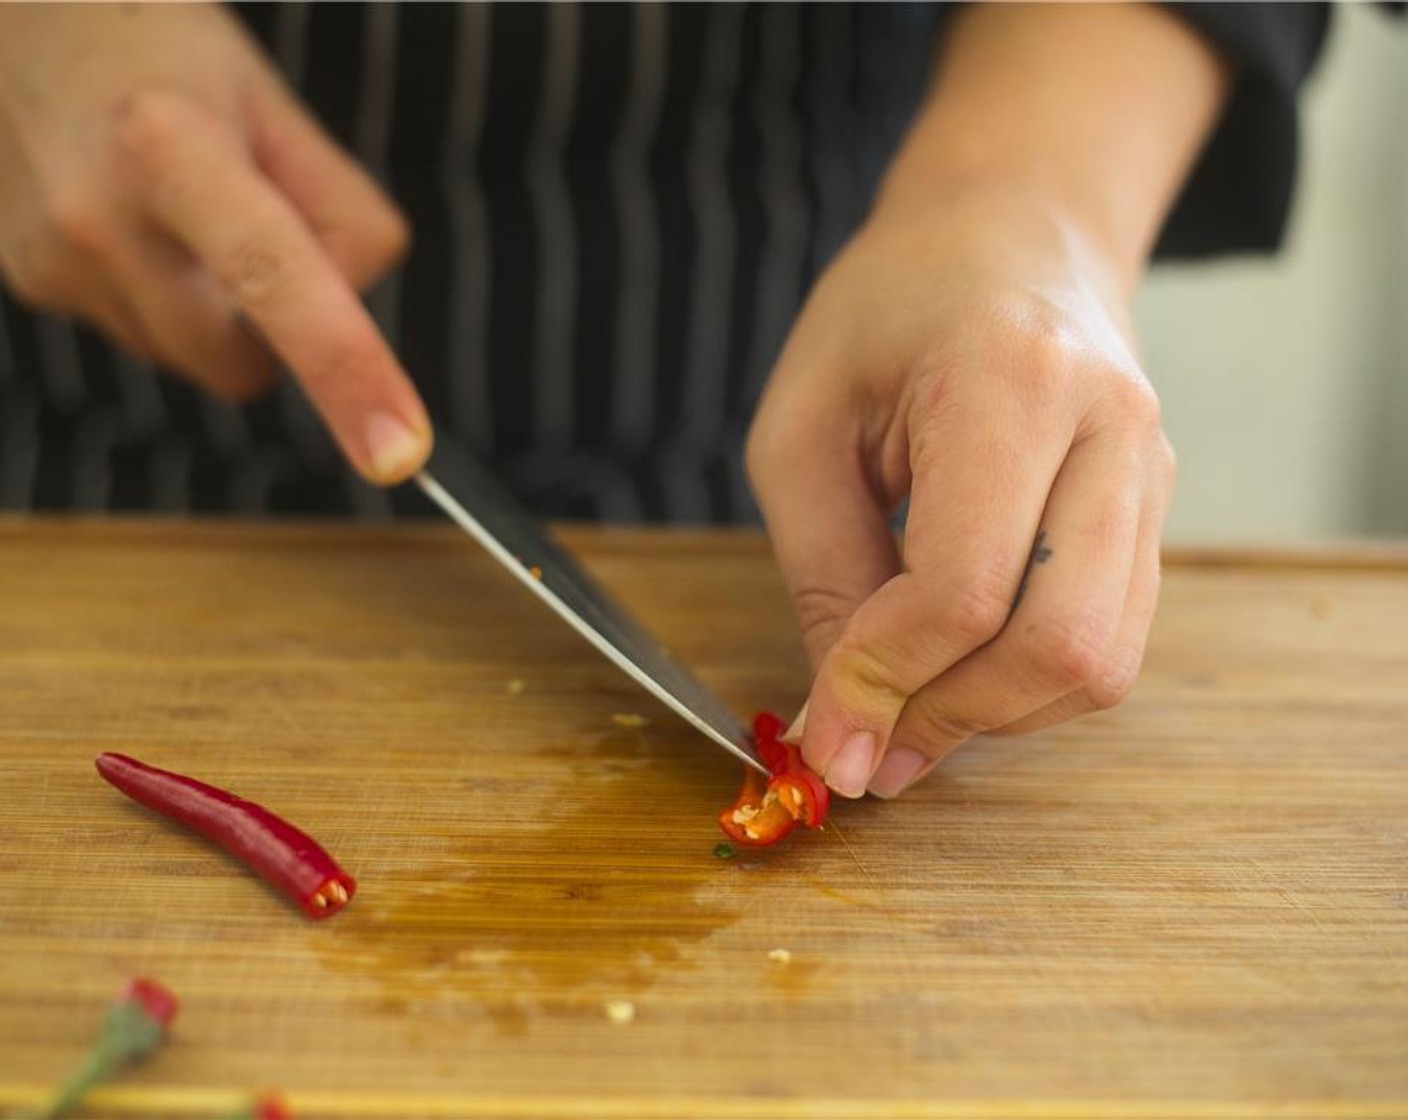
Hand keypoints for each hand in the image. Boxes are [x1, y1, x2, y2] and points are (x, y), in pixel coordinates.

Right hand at [0, 2, 428, 481]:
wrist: (13, 21)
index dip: (345, 369)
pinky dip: (164, 297)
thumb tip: (352, 312)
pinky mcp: (30, 284)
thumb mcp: (273, 104)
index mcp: (170, 149)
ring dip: (213, 312)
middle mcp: (98, 219)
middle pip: (240, 365)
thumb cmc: (166, 53)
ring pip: (191, 358)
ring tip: (179, 206)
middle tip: (258, 230)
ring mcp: (53, 263)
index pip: (274, 277)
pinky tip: (134, 219)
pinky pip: (143, 334)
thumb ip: (342, 214)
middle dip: (272, 332)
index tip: (399, 453)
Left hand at [747, 2, 1224, 800]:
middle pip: (1060, 644)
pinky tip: (959, 672)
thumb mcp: (803, 429)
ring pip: (1102, 662)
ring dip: (994, 714)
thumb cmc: (884, 316)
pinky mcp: (1156, 510)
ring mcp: (1151, 472)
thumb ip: (823, 576)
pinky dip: (1031, 685)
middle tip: (870, 745)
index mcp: (1011, 381)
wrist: (1006, 234)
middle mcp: (1110, 429)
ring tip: (905, 709)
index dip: (884, 680)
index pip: (963, 587)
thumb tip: (845, 722)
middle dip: (952, 717)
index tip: (827, 735)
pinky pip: (1113, 641)